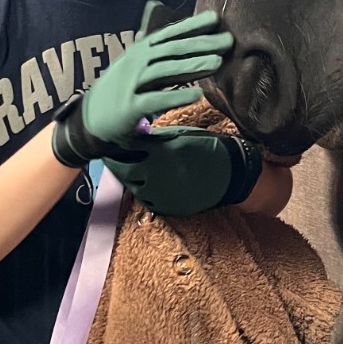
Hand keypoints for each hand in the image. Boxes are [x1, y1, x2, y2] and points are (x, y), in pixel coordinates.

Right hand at [51, 3, 231, 168]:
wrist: (89, 119)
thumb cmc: (119, 88)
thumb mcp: (134, 63)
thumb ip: (155, 47)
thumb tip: (164, 19)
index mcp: (140, 51)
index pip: (169, 34)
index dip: (192, 25)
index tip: (216, 19)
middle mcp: (136, 63)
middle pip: (172, 50)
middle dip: (201, 43)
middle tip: (228, 40)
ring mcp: (131, 84)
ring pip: (165, 71)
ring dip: (192, 66)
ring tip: (217, 62)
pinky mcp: (129, 108)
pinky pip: (155, 100)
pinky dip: (176, 96)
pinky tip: (197, 95)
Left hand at [103, 127, 261, 216]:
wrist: (231, 173)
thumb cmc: (206, 148)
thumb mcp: (181, 135)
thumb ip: (156, 138)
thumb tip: (135, 136)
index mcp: (160, 152)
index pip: (127, 149)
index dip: (117, 147)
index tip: (111, 144)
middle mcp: (157, 175)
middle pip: (125, 171)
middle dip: (119, 165)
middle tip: (115, 159)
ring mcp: (162, 194)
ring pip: (135, 188)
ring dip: (131, 179)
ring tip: (132, 171)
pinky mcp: (169, 208)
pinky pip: (149, 202)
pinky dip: (145, 192)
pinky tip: (148, 184)